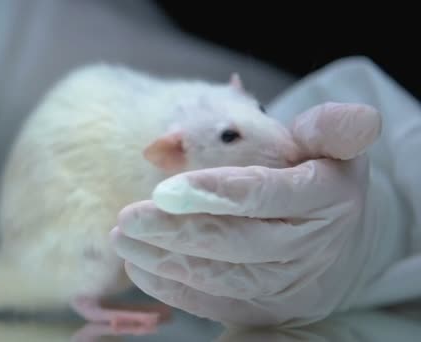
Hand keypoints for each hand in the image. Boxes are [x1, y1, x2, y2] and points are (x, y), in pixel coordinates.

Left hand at [110, 102, 386, 326]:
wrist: (340, 239)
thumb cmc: (321, 178)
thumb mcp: (332, 142)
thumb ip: (323, 127)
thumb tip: (310, 117)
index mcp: (327, 196)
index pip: (267, 195)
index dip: (215, 193)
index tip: (163, 190)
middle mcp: (311, 245)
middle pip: (237, 243)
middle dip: (175, 232)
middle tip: (126, 219)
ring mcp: (289, 284)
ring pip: (223, 279)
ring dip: (166, 262)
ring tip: (123, 241)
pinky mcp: (267, 310)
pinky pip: (217, 306)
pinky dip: (174, 291)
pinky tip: (140, 269)